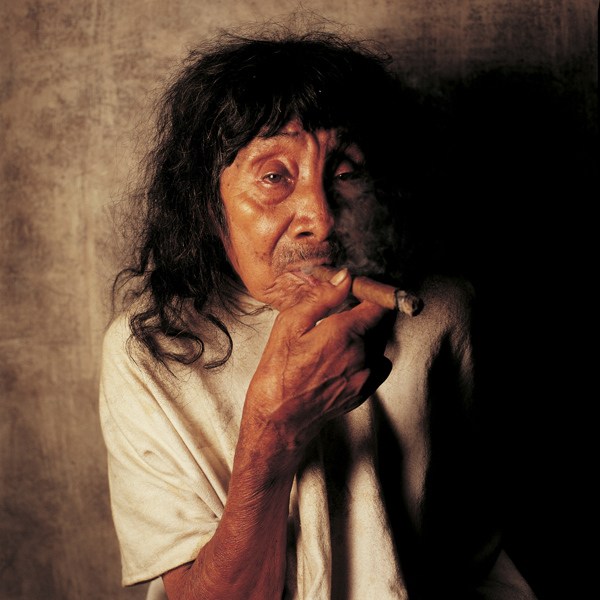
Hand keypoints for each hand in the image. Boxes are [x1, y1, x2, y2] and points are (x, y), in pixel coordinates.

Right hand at [243, 269, 392, 455]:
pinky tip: (343, 358)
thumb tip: (345, 277)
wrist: (279, 416)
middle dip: (366, 313)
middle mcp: (362, 354)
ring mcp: (367, 375)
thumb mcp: (290, 323)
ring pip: (379, 343)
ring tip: (337, 340)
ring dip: (367, 335)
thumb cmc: (279, 370)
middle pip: (381, 323)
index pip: (380, 304)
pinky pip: (378, 364)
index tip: (364, 290)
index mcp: (345, 333)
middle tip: (341, 315)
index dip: (374, 293)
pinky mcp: (366, 391)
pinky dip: (367, 356)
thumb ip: (323, 297)